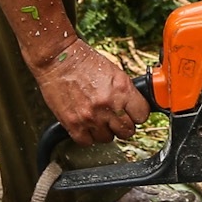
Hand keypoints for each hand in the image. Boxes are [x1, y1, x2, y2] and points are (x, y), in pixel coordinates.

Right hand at [31, 38, 148, 145]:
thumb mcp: (114, 72)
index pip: (142, 115)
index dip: (137, 115)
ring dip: (104, 131)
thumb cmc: (83, 62)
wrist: (58, 60)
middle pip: (127, 131)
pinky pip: (87, 142)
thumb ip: (125, 91)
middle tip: (116, 119)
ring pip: (108, 139)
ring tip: (98, 119)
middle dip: (123, 126)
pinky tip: (86, 125)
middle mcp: (108, 105)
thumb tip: (132, 107)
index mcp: (122, 89)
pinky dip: (87, 136)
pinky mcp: (74, 124)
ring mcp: (91, 116)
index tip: (133, 114)